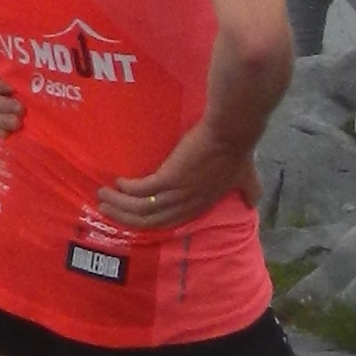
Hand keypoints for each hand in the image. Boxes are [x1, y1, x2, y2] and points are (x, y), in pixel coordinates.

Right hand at [95, 119, 258, 230]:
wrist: (230, 132)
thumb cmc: (237, 150)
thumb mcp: (244, 177)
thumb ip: (248, 190)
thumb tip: (253, 201)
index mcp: (201, 206)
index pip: (169, 223)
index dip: (147, 223)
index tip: (130, 217)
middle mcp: (188, 204)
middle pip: (150, 221)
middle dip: (125, 217)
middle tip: (106, 209)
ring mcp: (179, 193)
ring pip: (142, 208)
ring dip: (119, 204)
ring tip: (102, 195)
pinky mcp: (170, 178)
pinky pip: (142, 190)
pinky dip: (127, 189)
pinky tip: (118, 182)